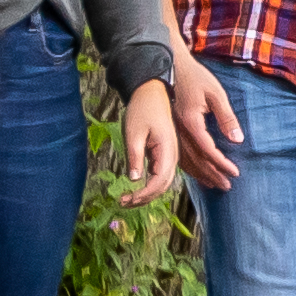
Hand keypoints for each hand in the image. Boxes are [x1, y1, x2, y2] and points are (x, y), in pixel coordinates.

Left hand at [116, 79, 187, 200]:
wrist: (151, 92)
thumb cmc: (142, 109)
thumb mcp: (134, 132)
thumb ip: (135, 156)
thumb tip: (134, 180)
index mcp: (167, 149)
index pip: (159, 181)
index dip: (144, 194)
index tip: (127, 199)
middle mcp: (172, 155)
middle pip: (162, 186)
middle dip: (144, 199)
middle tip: (123, 203)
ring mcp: (169, 155)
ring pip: (162, 183)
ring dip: (146, 194)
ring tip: (126, 200)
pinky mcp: (163, 154)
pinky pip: (159, 175)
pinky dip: (148, 186)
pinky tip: (134, 190)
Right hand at [170, 54, 247, 184]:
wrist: (172, 67)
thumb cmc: (196, 78)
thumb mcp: (216, 94)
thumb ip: (227, 118)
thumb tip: (237, 139)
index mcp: (190, 122)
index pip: (208, 150)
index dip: (222, 163)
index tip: (235, 173)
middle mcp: (179, 130)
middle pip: (196, 159)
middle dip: (213, 174)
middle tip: (227, 186)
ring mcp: (173, 131)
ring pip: (186, 160)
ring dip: (201, 174)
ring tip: (214, 185)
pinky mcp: (172, 130)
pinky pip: (179, 153)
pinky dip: (190, 166)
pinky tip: (197, 173)